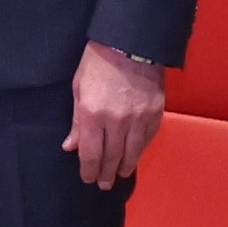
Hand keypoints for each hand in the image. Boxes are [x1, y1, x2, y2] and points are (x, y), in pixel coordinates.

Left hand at [65, 42, 164, 188]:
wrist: (131, 41)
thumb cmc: (99, 61)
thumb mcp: (79, 88)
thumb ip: (77, 121)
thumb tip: (71, 145)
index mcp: (93, 114)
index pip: (90, 154)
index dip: (88, 170)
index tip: (87, 178)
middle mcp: (117, 120)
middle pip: (111, 158)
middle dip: (105, 173)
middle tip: (103, 184)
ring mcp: (139, 118)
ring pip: (132, 153)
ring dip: (125, 167)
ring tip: (119, 176)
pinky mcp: (155, 113)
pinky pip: (147, 139)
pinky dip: (140, 150)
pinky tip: (134, 155)